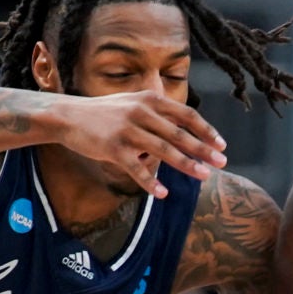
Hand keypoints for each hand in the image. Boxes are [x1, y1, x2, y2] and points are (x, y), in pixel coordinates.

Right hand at [50, 89, 228, 196]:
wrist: (69, 116)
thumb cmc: (106, 112)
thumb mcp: (134, 102)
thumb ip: (158, 111)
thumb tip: (185, 124)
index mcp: (150, 100)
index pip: (187, 115)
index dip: (206, 130)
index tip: (221, 144)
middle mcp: (142, 112)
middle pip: (180, 134)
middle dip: (204, 150)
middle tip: (222, 163)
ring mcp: (128, 130)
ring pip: (164, 151)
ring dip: (187, 165)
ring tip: (204, 176)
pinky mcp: (113, 148)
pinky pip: (136, 168)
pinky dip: (150, 182)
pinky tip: (163, 193)